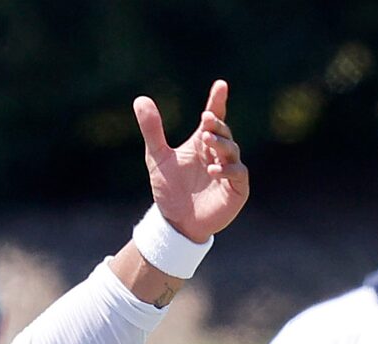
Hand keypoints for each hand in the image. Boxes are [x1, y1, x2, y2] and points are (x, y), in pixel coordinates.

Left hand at [135, 79, 248, 243]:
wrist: (174, 223)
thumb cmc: (169, 190)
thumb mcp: (157, 158)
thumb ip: (152, 130)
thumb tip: (139, 99)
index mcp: (203, 143)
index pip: (214, 117)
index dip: (218, 101)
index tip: (220, 85)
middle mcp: (218, 153)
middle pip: (223, 132)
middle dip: (217, 125)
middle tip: (205, 121)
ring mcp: (230, 170)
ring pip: (231, 151)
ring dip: (221, 144)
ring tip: (207, 141)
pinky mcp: (237, 189)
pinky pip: (237, 174)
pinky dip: (227, 170)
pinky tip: (214, 170)